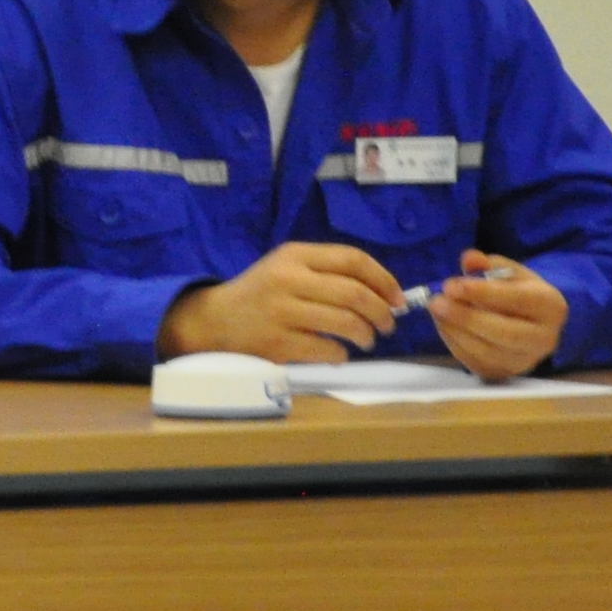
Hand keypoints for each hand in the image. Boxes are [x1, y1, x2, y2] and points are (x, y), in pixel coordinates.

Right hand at [158, 239, 404, 362]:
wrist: (213, 320)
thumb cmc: (261, 294)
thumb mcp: (288, 268)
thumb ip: (329, 273)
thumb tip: (386, 294)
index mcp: (294, 255)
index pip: (353, 260)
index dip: (384, 280)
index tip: (398, 298)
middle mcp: (287, 279)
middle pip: (355, 294)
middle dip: (382, 313)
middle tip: (387, 325)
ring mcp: (281, 312)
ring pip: (346, 323)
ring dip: (366, 335)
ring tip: (365, 340)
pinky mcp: (277, 342)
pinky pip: (327, 349)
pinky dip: (340, 354)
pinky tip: (336, 353)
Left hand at [428, 250, 567, 382]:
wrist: (530, 323)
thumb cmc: (517, 292)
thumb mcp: (509, 272)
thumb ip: (488, 264)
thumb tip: (469, 259)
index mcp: (551, 306)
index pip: (520, 300)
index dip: (484, 293)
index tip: (453, 285)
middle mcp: (545, 338)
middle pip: (505, 333)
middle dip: (465, 317)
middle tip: (437, 301)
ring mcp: (525, 360)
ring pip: (487, 351)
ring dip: (454, 330)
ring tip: (437, 309)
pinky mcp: (504, 373)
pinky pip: (475, 362)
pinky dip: (454, 343)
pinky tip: (444, 324)